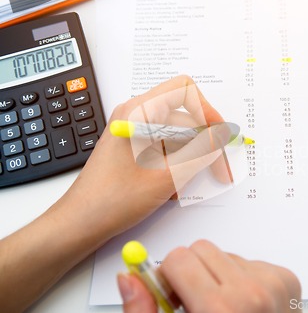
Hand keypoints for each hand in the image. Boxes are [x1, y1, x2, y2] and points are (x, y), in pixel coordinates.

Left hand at [51, 75, 231, 243]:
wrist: (82, 222)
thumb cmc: (112, 200)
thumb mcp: (166, 177)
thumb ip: (200, 153)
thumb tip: (221, 136)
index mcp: (139, 113)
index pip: (184, 90)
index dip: (207, 109)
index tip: (218, 134)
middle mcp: (136, 116)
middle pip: (184, 118)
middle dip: (203, 144)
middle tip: (218, 171)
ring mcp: (135, 131)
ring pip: (178, 136)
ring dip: (189, 160)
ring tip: (182, 186)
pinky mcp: (135, 147)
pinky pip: (166, 148)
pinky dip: (176, 165)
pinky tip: (171, 188)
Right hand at [118, 240, 301, 312]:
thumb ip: (144, 312)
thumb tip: (129, 278)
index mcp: (219, 311)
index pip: (178, 258)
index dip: (168, 278)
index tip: (171, 295)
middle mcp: (251, 294)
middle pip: (200, 249)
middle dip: (191, 273)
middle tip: (195, 303)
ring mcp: (273, 285)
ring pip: (225, 254)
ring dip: (218, 276)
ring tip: (223, 309)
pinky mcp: (287, 280)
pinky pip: (250, 261)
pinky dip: (242, 279)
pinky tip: (243, 307)